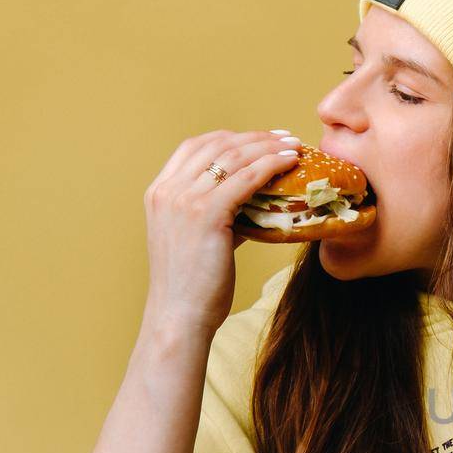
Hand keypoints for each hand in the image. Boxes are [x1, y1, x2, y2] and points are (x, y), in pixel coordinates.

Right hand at [142, 128, 300, 333]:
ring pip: (233, 156)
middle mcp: (167, 190)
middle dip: (254, 137)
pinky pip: (246, 177)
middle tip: (284, 137)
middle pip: (216, 145)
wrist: (179, 315)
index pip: (194, 147)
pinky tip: (290, 162)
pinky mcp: (206, 213)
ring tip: (293, 145)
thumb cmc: (192, 286)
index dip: (229, 137)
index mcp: (159, 192)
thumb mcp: (197, 240)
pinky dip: (271, 164)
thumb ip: (217, 217)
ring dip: (268, 146)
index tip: (258, 138)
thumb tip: (251, 207)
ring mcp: (184, 199)